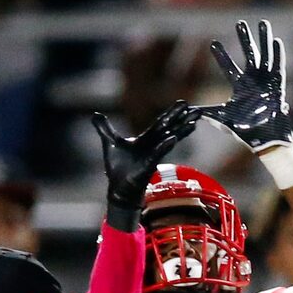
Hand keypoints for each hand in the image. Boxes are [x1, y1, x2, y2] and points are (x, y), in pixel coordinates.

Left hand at [93, 101, 199, 230]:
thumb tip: (95, 115)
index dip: (171, 113)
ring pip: (169, 140)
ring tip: (193, 123)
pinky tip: (172, 138)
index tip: (184, 103)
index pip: (160, 123)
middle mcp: (152, 146)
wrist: (118, 189)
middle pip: (169, 129)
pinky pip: (157, 154)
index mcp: (145, 139)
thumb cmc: (118, 168)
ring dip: (181, 131)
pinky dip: (164, 145)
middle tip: (197, 110)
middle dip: (182, 119)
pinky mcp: (147, 166)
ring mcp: (152, 155)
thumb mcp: (110, 143)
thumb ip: (105, 129)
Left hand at [205, 18, 292, 154]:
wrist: (264, 139)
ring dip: (264, 39)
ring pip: (265, 55)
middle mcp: (253, 81)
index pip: (228, 67)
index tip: (213, 43)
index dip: (221, 55)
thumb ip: (208, 113)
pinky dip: (278, 55)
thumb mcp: (222, 119)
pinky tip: (276, 41)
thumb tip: (190, 111)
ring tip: (263, 22)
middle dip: (244, 39)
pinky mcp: (277, 86)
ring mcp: (266, 82)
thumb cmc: (245, 131)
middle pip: (248, 54)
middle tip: (239, 23)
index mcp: (240, 87)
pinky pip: (278, 67)